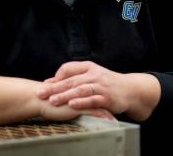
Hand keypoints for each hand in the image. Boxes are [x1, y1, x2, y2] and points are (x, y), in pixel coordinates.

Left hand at [37, 61, 160, 120]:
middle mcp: (95, 74)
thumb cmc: (107, 83)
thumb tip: (49, 81)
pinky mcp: (107, 98)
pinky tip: (72, 105)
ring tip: (52, 101)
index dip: (56, 76)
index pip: (69, 68)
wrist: (130, 90)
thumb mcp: (92, 75)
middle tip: (41, 93)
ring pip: (80, 90)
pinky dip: (82, 102)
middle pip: (71, 80)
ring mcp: (101, 86)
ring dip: (65, 95)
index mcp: (89, 67)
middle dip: (55, 87)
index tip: (45, 85)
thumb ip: (73, 76)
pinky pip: (92, 100)